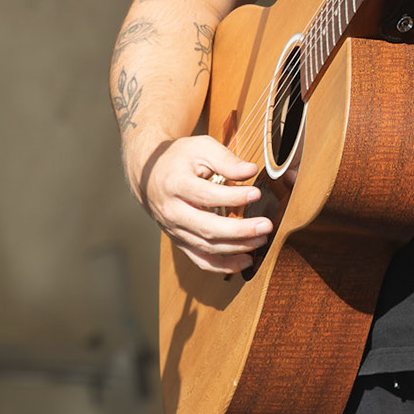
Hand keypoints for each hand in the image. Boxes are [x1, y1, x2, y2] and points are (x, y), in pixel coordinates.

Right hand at [137, 135, 273, 273]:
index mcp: (175, 184)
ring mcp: (174, 230)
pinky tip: (245, 260)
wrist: (147, 173)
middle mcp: (171, 211)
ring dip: (237, 247)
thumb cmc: (178, 158)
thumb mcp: (200, 148)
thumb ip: (226, 159)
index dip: (232, 197)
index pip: (205, 195)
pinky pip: (201, 260)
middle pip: (207, 227)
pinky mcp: (179, 241)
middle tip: (266, 226)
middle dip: (240, 230)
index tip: (256, 193)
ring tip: (261, 239)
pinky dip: (224, 266)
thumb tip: (251, 171)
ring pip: (206, 247)